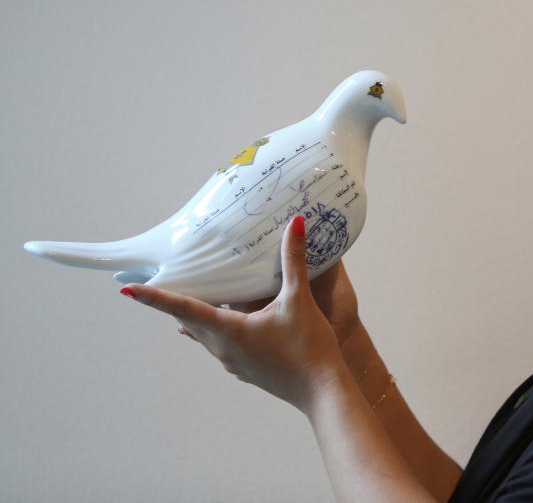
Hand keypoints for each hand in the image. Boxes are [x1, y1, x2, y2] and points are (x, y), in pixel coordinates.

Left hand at [121, 216, 344, 411]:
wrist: (322, 391)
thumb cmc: (310, 347)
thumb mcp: (299, 300)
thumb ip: (293, 261)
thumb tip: (295, 224)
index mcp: (229, 331)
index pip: (183, 308)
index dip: (154, 298)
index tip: (127, 291)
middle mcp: (223, 349)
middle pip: (190, 320)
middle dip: (173, 303)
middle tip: (156, 285)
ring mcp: (232, 363)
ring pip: (204, 334)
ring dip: (196, 316)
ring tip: (191, 299)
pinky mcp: (245, 370)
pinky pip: (220, 346)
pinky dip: (216, 329)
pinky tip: (226, 323)